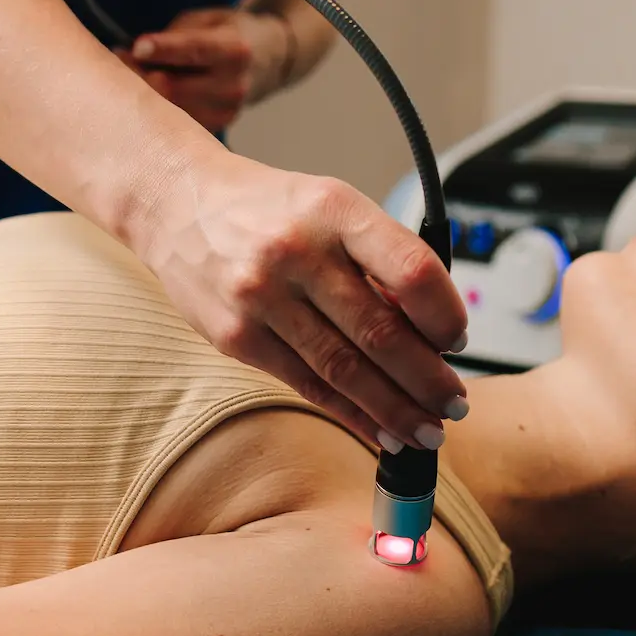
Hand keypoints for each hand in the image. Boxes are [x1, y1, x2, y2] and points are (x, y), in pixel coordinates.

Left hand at [117, 8, 288, 131]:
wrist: (266, 61)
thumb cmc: (229, 34)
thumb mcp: (208, 19)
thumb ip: (176, 34)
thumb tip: (135, 55)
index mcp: (235, 50)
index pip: (194, 51)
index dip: (162, 49)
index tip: (136, 47)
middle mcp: (233, 85)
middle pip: (173, 88)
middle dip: (138, 74)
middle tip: (116, 60)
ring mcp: (226, 112)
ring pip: (169, 111)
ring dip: (141, 95)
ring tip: (125, 77)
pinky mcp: (217, 128)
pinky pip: (175, 123)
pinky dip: (154, 109)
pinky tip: (142, 95)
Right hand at [131, 151, 469, 449]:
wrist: (178, 205)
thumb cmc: (268, 210)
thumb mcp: (329, 206)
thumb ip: (377, 259)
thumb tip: (429, 331)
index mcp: (334, 209)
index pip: (412, 270)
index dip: (446, 315)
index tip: (458, 340)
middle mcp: (297, 252)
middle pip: (381, 332)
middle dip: (428, 380)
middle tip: (454, 403)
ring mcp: (262, 298)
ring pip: (345, 369)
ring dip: (395, 409)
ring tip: (425, 429)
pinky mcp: (237, 337)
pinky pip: (307, 385)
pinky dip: (350, 414)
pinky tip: (377, 429)